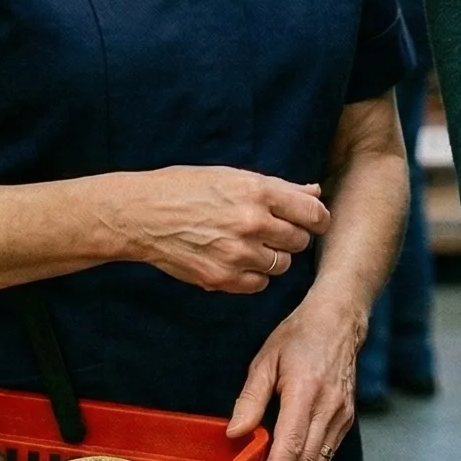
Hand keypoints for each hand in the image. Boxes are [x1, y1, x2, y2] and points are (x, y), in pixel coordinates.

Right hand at [95, 168, 329, 293]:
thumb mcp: (233, 176)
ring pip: (281, 265)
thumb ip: (279, 188)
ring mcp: (237, 253)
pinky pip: (259, 284)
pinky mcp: (222, 278)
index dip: (318, 219)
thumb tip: (315, 193)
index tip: (313, 222)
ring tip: (250, 245)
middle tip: (273, 231)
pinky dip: (254, 276)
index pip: (313, 213)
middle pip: (299, 241)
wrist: (142, 215)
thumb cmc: (185, 188)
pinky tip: (237, 260)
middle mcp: (251, 223)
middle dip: (292, 237)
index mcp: (257, 191)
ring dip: (273, 257)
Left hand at [226, 287, 366, 460]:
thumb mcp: (265, 361)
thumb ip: (250, 399)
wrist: (339, 321)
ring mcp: (341, 415)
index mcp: (305, 391)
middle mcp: (328, 407)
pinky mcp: (347, 418)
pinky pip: (327, 453)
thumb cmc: (300, 336)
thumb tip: (235, 433)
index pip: (290, 446)